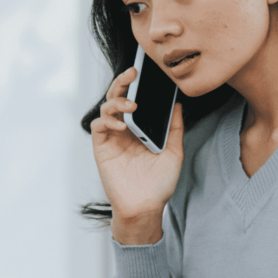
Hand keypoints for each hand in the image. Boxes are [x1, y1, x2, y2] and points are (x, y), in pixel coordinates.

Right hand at [89, 66, 184, 229]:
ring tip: (131, 106)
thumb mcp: (174, 152)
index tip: (144, 71)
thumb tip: (178, 105)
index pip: (135, 99)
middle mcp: (125, 129)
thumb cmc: (159, 183)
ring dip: (117, 102)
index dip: (136, 85)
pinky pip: (98, 126)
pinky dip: (107, 120)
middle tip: (132, 74)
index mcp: (140, 127)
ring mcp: (112, 137)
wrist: (146, 206)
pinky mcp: (102, 148)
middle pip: (118, 98)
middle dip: (123, 82)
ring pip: (106, 108)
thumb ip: (174, 128)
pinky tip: (121, 125)